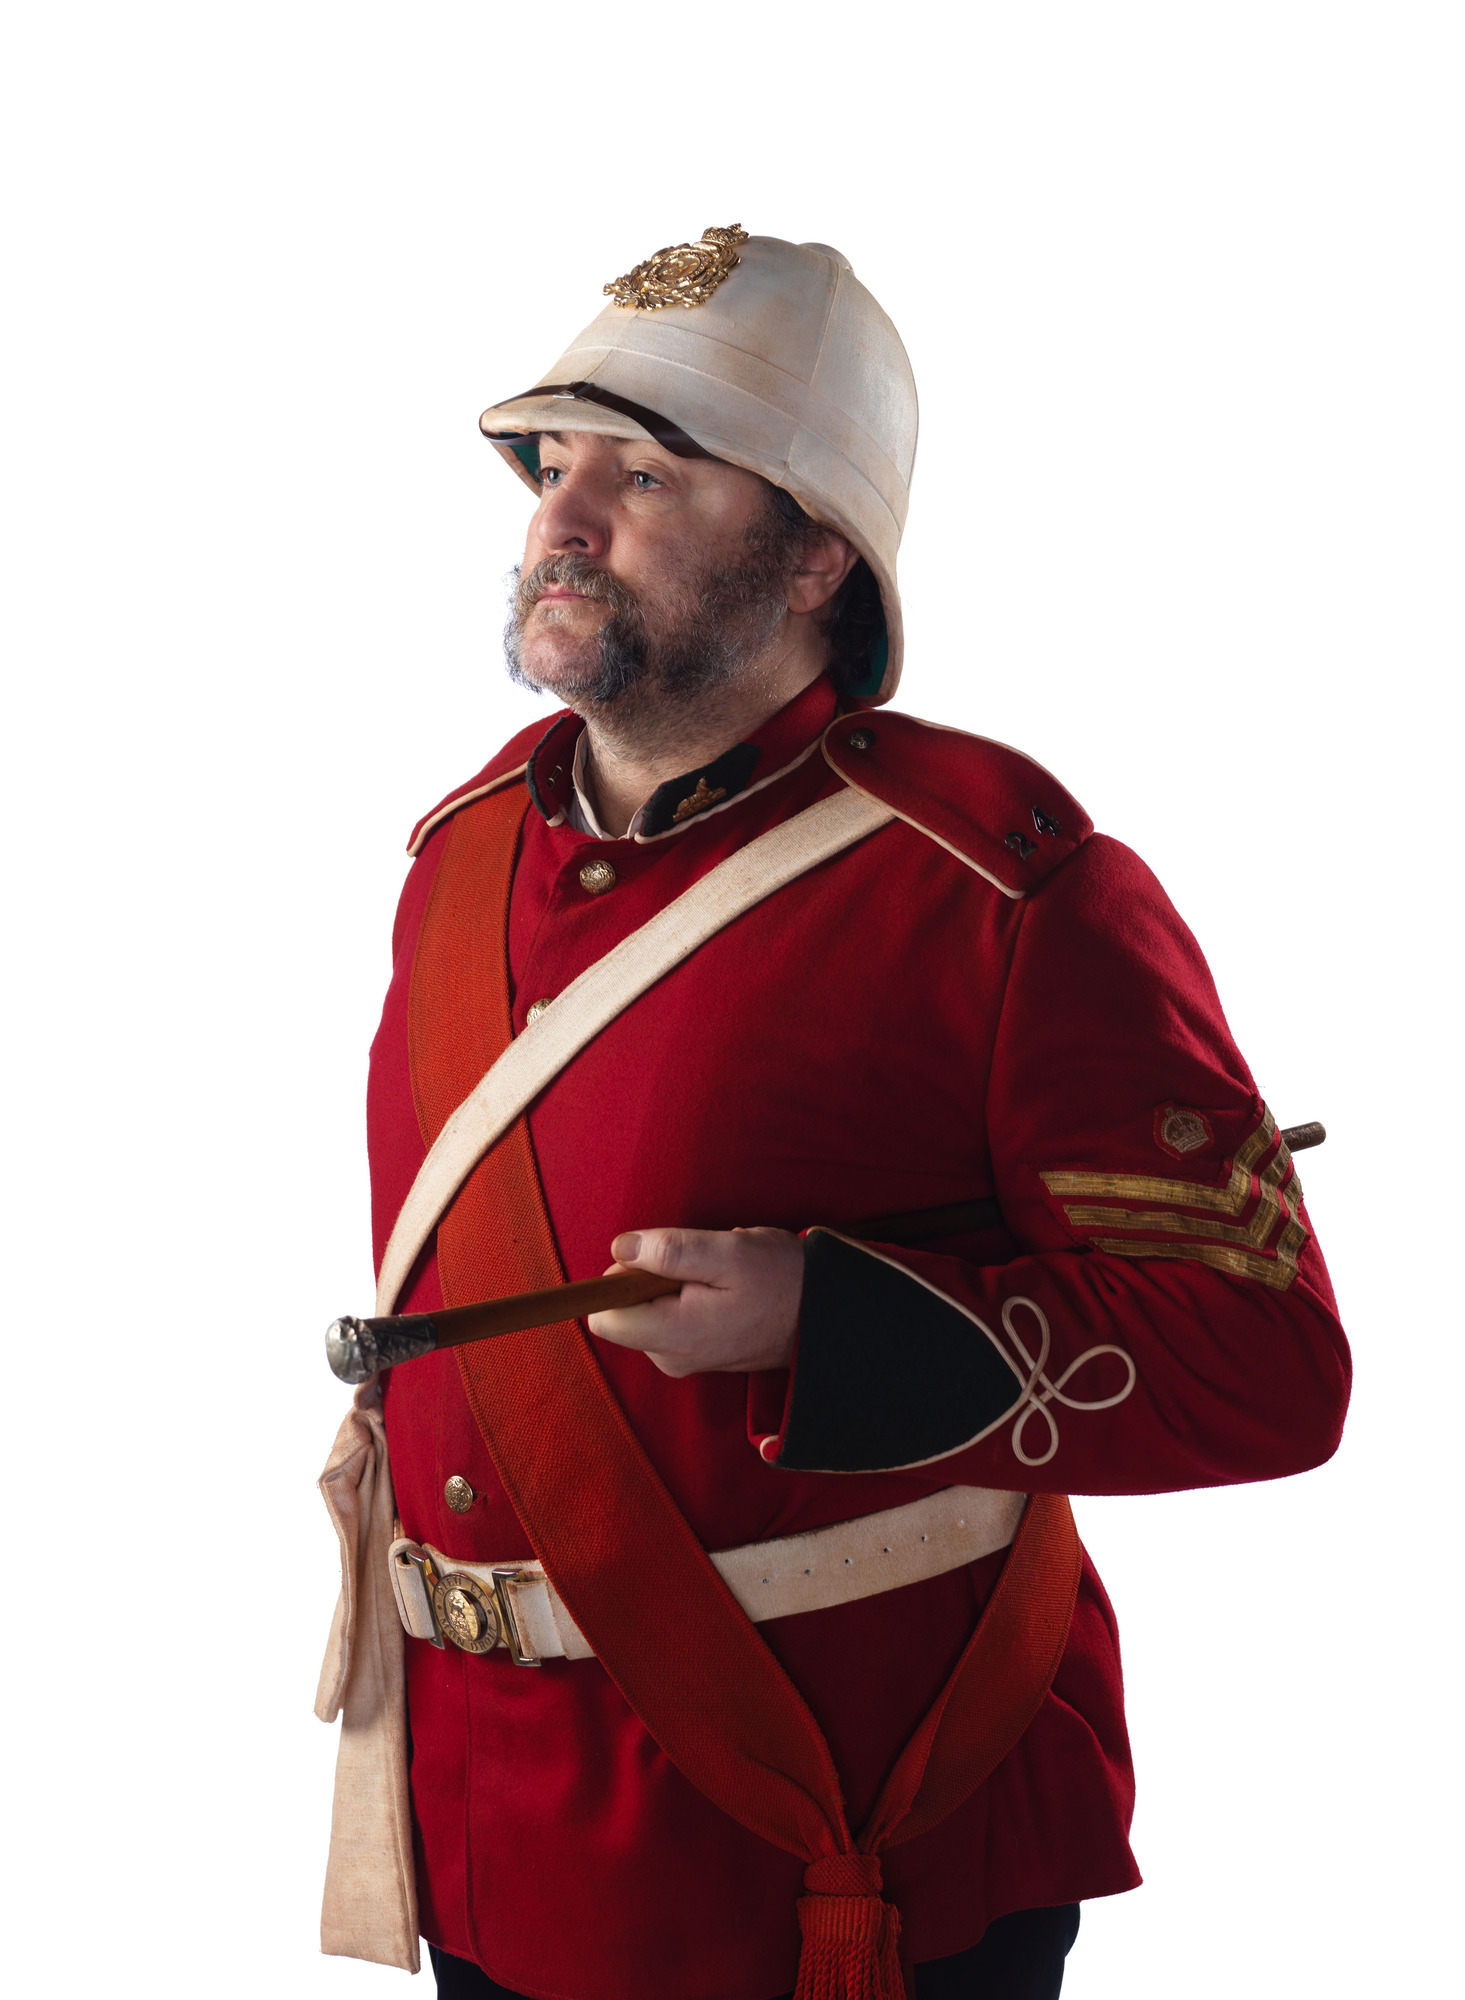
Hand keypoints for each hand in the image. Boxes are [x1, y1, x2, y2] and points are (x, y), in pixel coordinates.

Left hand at [587, 1227, 803, 1377]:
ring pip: (644, 1313)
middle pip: (622, 1312)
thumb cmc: (782, 1279)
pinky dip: (684, 1299)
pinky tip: (719, 1291)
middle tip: (698, 1267)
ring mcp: (682, 1359)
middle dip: (647, 1280)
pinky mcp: (694, 1354)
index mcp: (673, 1335)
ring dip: (669, 1287)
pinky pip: (666, 1320)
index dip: (620, 1278)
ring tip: (715, 1278)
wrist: (823, 1315)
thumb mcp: (728, 1252)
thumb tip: (620, 1248)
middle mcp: (670, 1357)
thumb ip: (671, 1251)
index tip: (656, 1261)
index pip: (603, 1317)